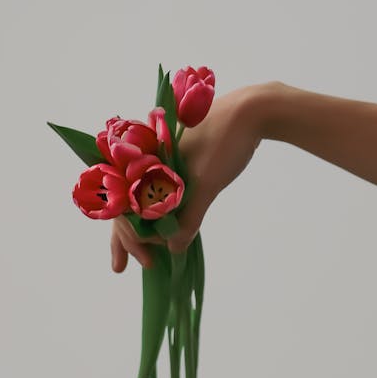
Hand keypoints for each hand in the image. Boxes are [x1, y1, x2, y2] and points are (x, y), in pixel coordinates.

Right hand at [110, 83, 265, 271]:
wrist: (253, 109)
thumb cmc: (225, 140)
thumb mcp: (207, 183)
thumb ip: (189, 217)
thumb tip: (173, 248)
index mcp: (147, 159)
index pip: (123, 204)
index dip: (129, 236)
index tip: (146, 259)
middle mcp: (149, 159)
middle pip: (126, 203)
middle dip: (126, 237)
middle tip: (123, 267)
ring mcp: (164, 161)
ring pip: (143, 198)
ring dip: (141, 227)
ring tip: (142, 255)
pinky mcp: (182, 162)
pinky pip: (161, 192)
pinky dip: (159, 213)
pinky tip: (164, 229)